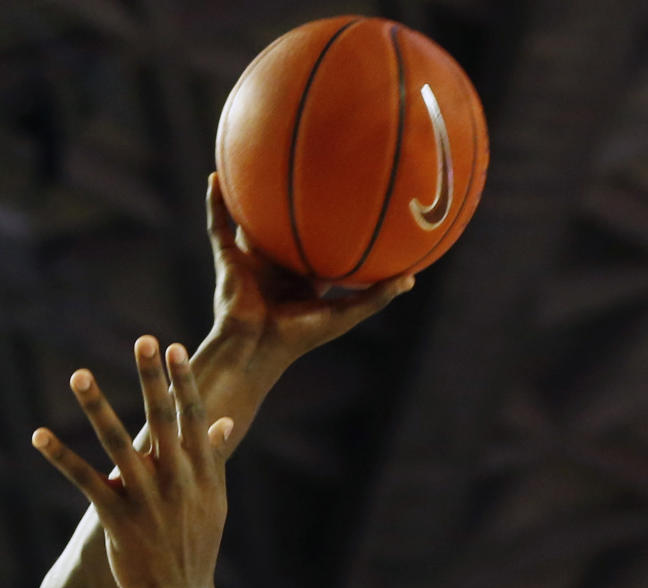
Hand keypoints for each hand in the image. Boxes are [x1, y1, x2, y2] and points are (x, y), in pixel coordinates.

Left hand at [32, 337, 232, 587]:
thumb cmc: (196, 546)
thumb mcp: (215, 501)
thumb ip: (213, 458)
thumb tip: (224, 421)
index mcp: (202, 474)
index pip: (194, 419)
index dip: (183, 383)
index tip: (173, 348)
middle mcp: (176, 481)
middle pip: (163, 421)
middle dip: (152, 380)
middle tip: (143, 340)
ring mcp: (146, 498)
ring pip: (118, 444)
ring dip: (97, 407)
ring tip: (80, 374)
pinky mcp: (117, 518)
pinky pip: (85, 480)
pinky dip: (61, 457)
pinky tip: (38, 436)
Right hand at [207, 172, 414, 365]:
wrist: (256, 348)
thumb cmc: (300, 336)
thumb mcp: (344, 314)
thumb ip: (376, 296)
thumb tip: (412, 279)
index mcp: (304, 279)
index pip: (320, 247)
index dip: (332, 227)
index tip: (348, 199)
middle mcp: (277, 266)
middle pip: (285, 227)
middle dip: (293, 203)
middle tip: (311, 167)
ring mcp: (251, 260)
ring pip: (250, 220)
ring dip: (249, 194)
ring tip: (252, 158)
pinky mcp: (228, 258)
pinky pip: (218, 224)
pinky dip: (214, 201)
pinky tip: (215, 174)